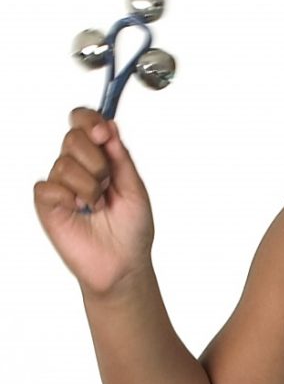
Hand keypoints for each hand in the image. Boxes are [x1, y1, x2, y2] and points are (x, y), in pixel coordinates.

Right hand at [34, 108, 154, 295]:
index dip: (90, 120)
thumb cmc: (132, 228)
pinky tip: (81, 211)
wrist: (124, 262)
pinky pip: (49, 186)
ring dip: (89, 186)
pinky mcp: (48, 203)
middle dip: (96, 160)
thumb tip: (110, 126)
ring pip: (63, 163)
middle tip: (107, 184)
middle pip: (72, 137)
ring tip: (97, 205)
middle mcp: (78, 167)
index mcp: (101, 158)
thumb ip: (121, 157)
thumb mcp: (135, 187)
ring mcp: (62, 185)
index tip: (104, 132)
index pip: (84, 123)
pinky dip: (70, 197)